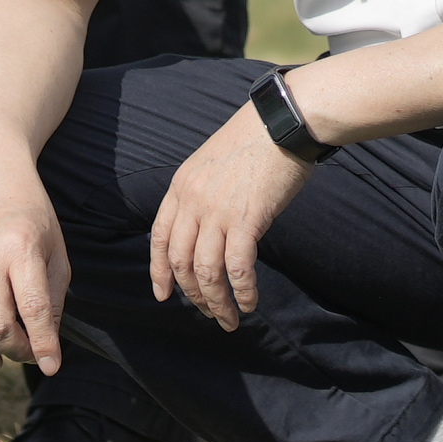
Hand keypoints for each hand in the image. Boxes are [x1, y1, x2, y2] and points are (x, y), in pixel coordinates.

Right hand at [0, 178, 74, 374]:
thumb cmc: (32, 219)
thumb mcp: (55, 250)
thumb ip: (52, 298)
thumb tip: (47, 346)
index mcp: (19, 248)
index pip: (31, 307)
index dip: (43, 343)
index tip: (53, 366)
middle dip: (19, 350)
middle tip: (35, 351)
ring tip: (17, 348)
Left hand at [148, 97, 314, 329]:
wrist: (283, 122)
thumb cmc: (255, 141)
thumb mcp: (211, 164)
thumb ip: (202, 195)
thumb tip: (207, 231)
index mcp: (180, 187)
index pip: (159, 238)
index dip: (159, 271)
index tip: (163, 294)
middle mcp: (193, 201)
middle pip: (180, 261)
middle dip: (192, 295)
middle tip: (209, 312)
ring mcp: (217, 211)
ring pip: (206, 271)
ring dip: (217, 302)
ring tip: (229, 318)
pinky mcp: (247, 219)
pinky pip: (238, 268)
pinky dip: (242, 291)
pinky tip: (249, 302)